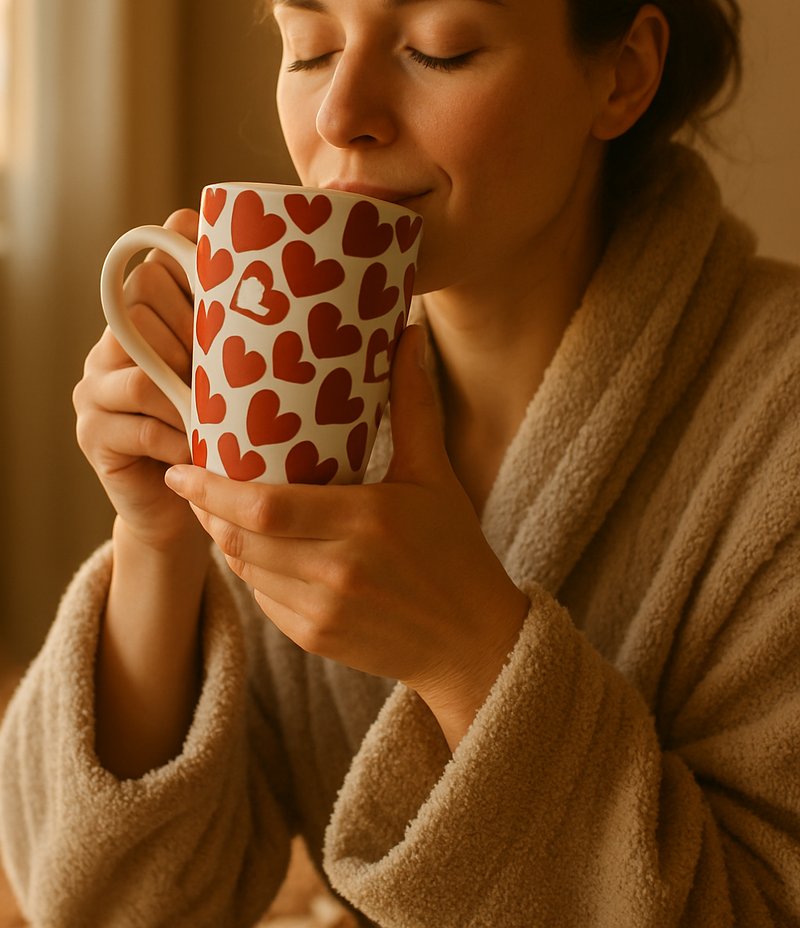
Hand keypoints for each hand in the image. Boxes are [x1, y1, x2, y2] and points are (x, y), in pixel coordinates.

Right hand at [74, 209, 204, 550]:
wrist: (184, 504)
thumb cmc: (218, 429)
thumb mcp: (229, 371)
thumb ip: (233, 328)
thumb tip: (274, 271)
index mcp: (142, 318)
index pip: (153, 268)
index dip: (191, 276)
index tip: (230, 305)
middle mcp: (109, 346)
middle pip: (139, 309)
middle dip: (190, 340)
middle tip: (220, 374)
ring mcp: (94, 389)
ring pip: (140, 376)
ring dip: (186, 398)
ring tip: (212, 418)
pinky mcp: (92, 434)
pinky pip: (141, 428)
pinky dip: (179, 441)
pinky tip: (198, 451)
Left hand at [164, 325, 529, 747]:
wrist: (472, 641)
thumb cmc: (455, 549)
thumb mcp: (434, 473)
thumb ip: (413, 404)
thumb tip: (410, 333)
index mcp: (364, 521)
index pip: (263, 505)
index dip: (212, 489)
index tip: (184, 468)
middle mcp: (336, 571)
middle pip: (241, 537)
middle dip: (207, 510)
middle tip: (191, 481)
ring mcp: (322, 611)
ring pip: (244, 569)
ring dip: (225, 538)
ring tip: (217, 508)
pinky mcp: (315, 639)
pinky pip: (261, 598)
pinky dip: (251, 570)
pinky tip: (257, 548)